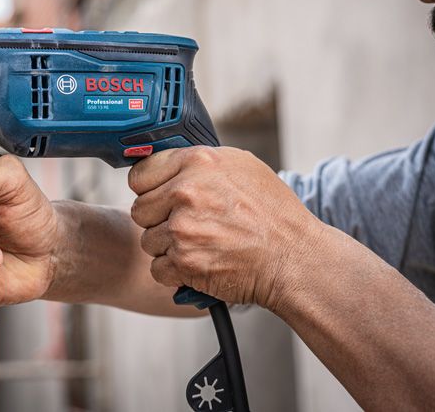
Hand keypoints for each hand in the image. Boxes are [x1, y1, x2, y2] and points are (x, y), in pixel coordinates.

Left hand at [128, 146, 324, 308]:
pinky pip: (158, 268)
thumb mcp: (241, 166)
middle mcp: (186, 192)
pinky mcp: (183, 262)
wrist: (294, 259)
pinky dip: (176, 271)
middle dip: (159, 220)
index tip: (161, 197)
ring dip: (168, 247)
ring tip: (201, 244)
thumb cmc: (273, 213)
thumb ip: (198, 163)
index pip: (140, 174)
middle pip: (140, 209)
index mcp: (197, 162)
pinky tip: (200, 262)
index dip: (150, 188)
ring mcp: (182, 229)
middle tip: (188, 224)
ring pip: (148, 240)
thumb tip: (164, 164)